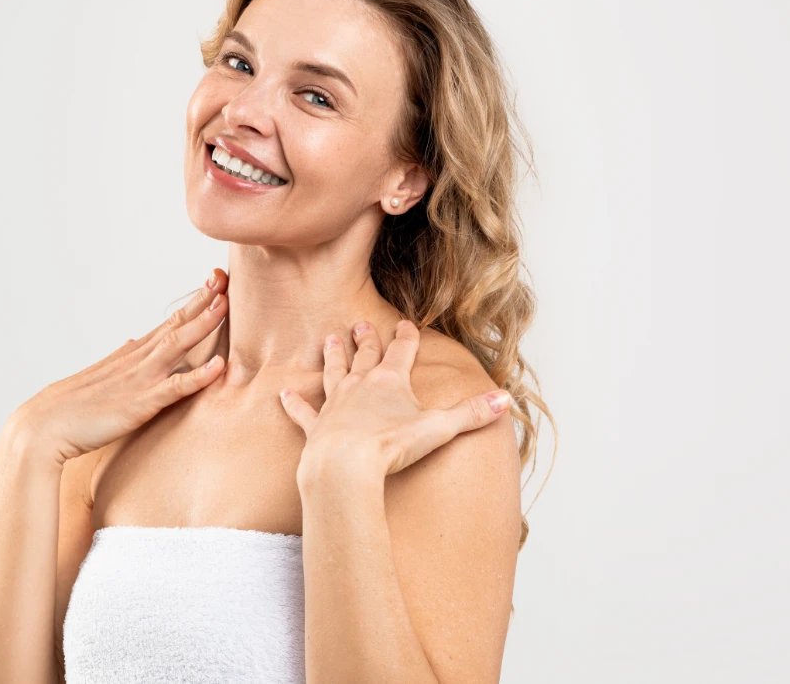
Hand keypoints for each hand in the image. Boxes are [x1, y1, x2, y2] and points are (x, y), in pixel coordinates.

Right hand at [6, 268, 229, 467]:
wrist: (42, 427)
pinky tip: (218, 367)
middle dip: (203, 302)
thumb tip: (133, 341)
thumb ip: (121, 358)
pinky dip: (197, 378)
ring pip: (177, 346)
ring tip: (225, 305)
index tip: (213, 284)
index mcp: (130, 356)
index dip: (193, 304)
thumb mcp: (100, 376)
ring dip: (202, 325)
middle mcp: (136, 361)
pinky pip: (174, 389)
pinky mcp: (139, 404)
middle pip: (176, 325)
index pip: (168, 323)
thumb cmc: (70, 408)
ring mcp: (139, 380)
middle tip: (225, 277)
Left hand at [278, 319, 511, 478]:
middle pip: (364, 356)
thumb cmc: (390, 446)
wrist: (344, 466)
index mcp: (390, 381)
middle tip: (360, 323)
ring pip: (333, 373)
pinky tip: (283, 394)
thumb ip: (472, 414)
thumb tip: (506, 400)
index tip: (406, 323)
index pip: (402, 351)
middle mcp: (359, 386)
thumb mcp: (439, 429)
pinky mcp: (315, 428)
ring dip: (332, 357)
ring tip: (329, 340)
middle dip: (365, 339)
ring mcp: (334, 405)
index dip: (406, 336)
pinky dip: (294, 404)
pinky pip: (303, 412)